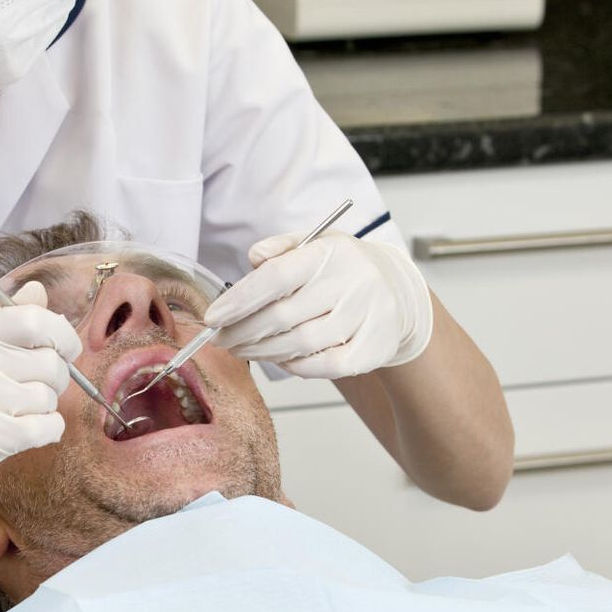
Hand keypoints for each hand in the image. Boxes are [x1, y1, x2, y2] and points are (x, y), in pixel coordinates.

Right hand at [0, 281, 79, 560]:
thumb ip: (7, 322)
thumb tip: (38, 290)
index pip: (30, 319)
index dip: (61, 333)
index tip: (64, 349)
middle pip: (49, 362)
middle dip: (57, 379)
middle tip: (36, 390)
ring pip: (48, 397)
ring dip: (45, 409)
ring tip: (19, 414)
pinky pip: (47, 426)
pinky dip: (49, 430)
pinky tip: (31, 432)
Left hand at [203, 230, 432, 378]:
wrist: (397, 291)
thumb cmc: (344, 269)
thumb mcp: (316, 244)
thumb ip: (282, 248)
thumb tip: (253, 257)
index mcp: (330, 253)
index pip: (276, 277)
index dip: (240, 300)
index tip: (213, 318)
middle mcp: (351, 283)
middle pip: (282, 317)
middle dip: (243, 332)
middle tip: (222, 339)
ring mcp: (366, 317)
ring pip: (299, 345)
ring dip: (262, 351)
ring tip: (243, 349)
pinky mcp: (373, 348)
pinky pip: (323, 367)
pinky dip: (295, 366)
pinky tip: (280, 358)